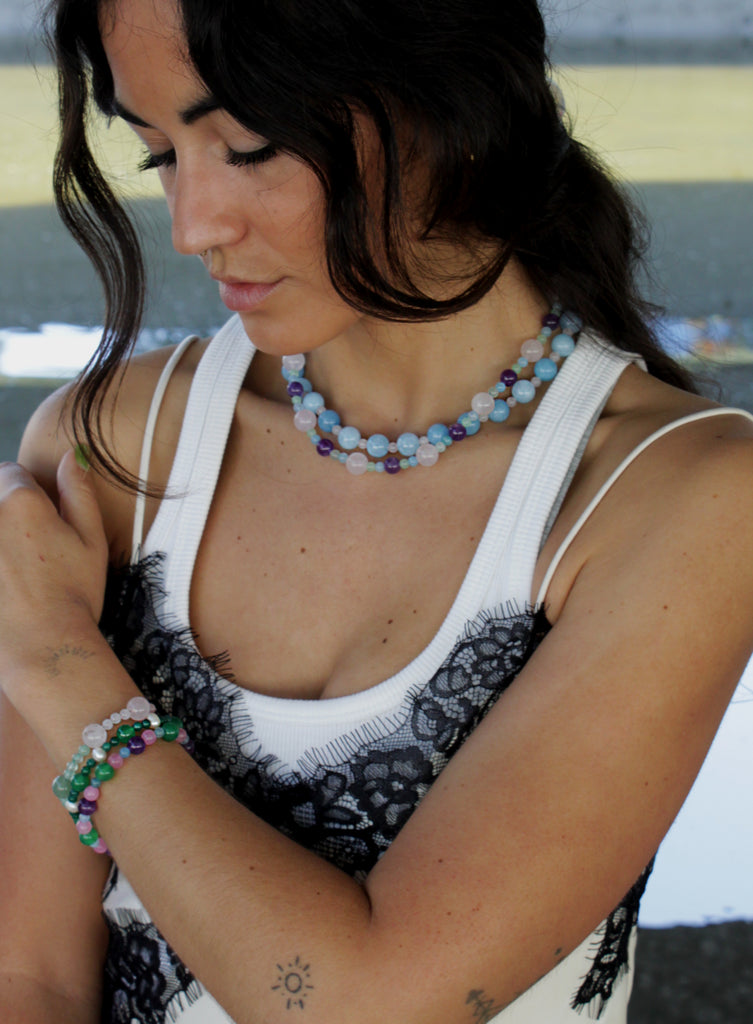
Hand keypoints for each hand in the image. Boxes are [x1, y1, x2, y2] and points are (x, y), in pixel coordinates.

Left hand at [0, 450, 108, 684]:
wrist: (41, 647)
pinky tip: (6, 582)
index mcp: (22, 501)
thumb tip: (72, 455)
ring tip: (14, 567)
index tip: (39, 520)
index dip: (27, 492)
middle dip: (6, 513)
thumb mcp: (90, 540)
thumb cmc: (73, 595)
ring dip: (0, 537)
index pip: (11, 472)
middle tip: (26, 548)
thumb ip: (78, 492)